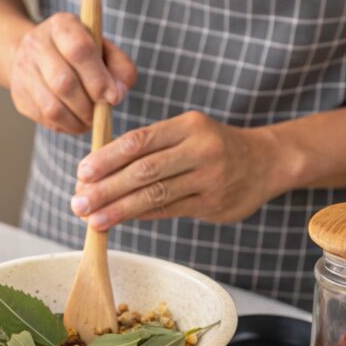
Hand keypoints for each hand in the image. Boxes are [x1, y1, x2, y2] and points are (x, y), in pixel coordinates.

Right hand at [9, 13, 137, 133]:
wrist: (38, 55)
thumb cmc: (80, 54)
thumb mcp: (105, 50)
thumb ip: (120, 68)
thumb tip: (116, 94)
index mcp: (62, 25)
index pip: (79, 50)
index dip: (98, 78)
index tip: (113, 97)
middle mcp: (37, 44)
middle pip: (63, 82)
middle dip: (88, 105)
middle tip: (101, 113)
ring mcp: (24, 71)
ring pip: (52, 107)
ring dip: (77, 120)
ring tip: (89, 120)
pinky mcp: (19, 95)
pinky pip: (44, 119)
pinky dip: (66, 126)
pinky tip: (75, 120)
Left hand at [70, 111, 287, 227]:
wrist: (267, 161)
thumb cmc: (212, 146)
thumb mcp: (186, 132)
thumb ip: (149, 148)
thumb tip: (96, 171)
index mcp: (188, 125)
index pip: (140, 141)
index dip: (107, 158)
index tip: (82, 173)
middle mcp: (201, 149)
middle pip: (144, 171)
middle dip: (106, 188)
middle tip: (78, 201)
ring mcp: (209, 178)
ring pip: (155, 195)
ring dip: (118, 209)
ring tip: (92, 219)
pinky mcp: (213, 204)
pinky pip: (168, 211)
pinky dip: (140, 215)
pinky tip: (118, 220)